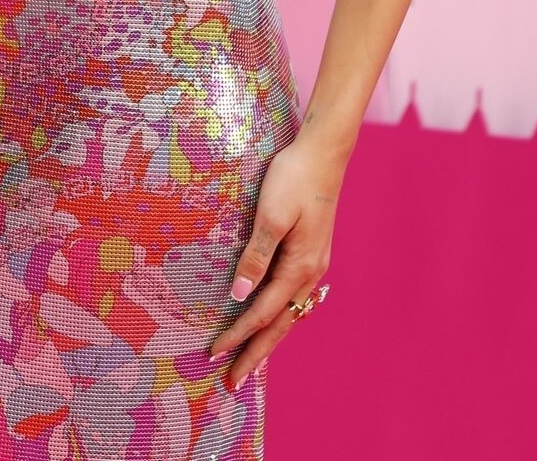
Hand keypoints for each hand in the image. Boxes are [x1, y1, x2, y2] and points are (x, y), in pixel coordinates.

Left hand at [207, 135, 343, 389]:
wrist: (324, 153)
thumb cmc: (294, 178)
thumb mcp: (271, 214)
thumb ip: (256, 255)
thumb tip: (239, 296)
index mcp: (299, 267)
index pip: (261, 313)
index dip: (237, 336)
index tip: (213, 356)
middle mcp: (310, 273)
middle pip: (279, 324)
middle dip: (254, 354)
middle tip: (232, 383)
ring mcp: (314, 264)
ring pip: (289, 313)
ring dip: (268, 338)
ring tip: (250, 361)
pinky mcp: (312, 252)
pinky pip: (294, 296)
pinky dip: (280, 315)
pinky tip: (274, 318)